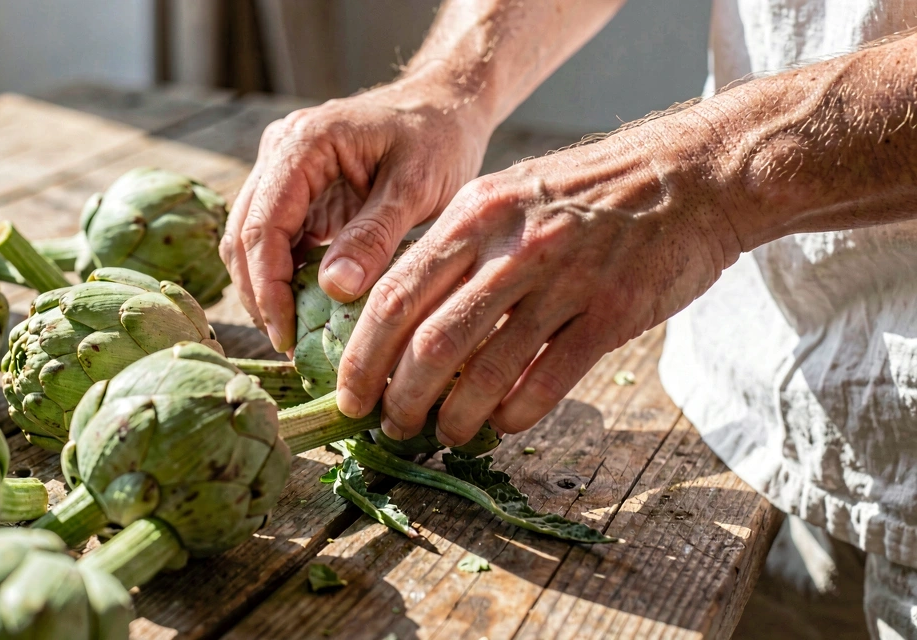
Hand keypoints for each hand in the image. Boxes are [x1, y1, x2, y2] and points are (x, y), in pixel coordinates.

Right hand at [221, 74, 493, 351]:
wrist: (445, 106)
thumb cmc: (439, 139)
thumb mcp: (416, 187)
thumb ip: (376, 235)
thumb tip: (334, 290)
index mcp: (303, 143)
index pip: (263, 226)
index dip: (268, 287)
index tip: (286, 334)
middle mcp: (279, 150)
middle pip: (243, 235)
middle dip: (259, 295)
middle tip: (287, 344)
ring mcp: (280, 168)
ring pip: (249, 240)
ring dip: (264, 288)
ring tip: (292, 333)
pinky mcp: (293, 189)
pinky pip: (274, 238)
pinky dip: (282, 275)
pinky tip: (304, 308)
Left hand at [336, 117, 741, 443]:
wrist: (690, 175)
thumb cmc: (588, 191)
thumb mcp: (507, 194)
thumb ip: (455, 246)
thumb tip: (399, 314)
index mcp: (473, 216)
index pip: (394, 297)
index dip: (363, 358)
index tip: (350, 395)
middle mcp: (511, 248)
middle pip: (429, 342)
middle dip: (399, 397)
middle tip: (392, 424)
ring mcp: (563, 281)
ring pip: (485, 371)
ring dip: (453, 417)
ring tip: (444, 436)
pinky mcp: (611, 312)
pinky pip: (547, 381)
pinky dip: (514, 414)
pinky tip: (501, 425)